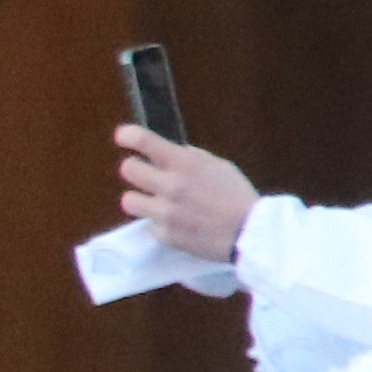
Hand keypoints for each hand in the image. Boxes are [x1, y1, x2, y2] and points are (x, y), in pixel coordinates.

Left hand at [118, 127, 257, 263]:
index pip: (146, 141)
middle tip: (145, 176)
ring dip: (140, 200)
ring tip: (155, 203)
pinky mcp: (165, 235)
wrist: (249, 232)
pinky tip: (177, 224)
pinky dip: (160, 225)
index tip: (122, 136)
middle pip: (128, 169)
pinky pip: (149, 226)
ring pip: (129, 200)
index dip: (129, 135)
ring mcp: (165, 212)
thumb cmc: (237, 195)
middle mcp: (171, 185)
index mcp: (185, 163)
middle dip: (135, 170)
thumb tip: (169, 154)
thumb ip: (190, 159)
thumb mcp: (218, 166)